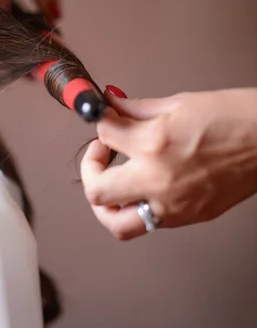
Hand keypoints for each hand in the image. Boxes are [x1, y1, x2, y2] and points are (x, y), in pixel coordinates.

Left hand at [81, 88, 256, 239]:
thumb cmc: (237, 117)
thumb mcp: (180, 103)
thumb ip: (137, 110)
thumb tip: (112, 105)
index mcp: (154, 144)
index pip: (104, 135)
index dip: (100, 124)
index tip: (107, 120)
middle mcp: (157, 180)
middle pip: (96, 191)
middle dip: (90, 169)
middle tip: (101, 155)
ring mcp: (172, 206)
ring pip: (117, 224)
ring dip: (106, 205)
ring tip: (113, 185)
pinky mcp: (188, 218)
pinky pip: (149, 223)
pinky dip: (137, 208)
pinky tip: (144, 188)